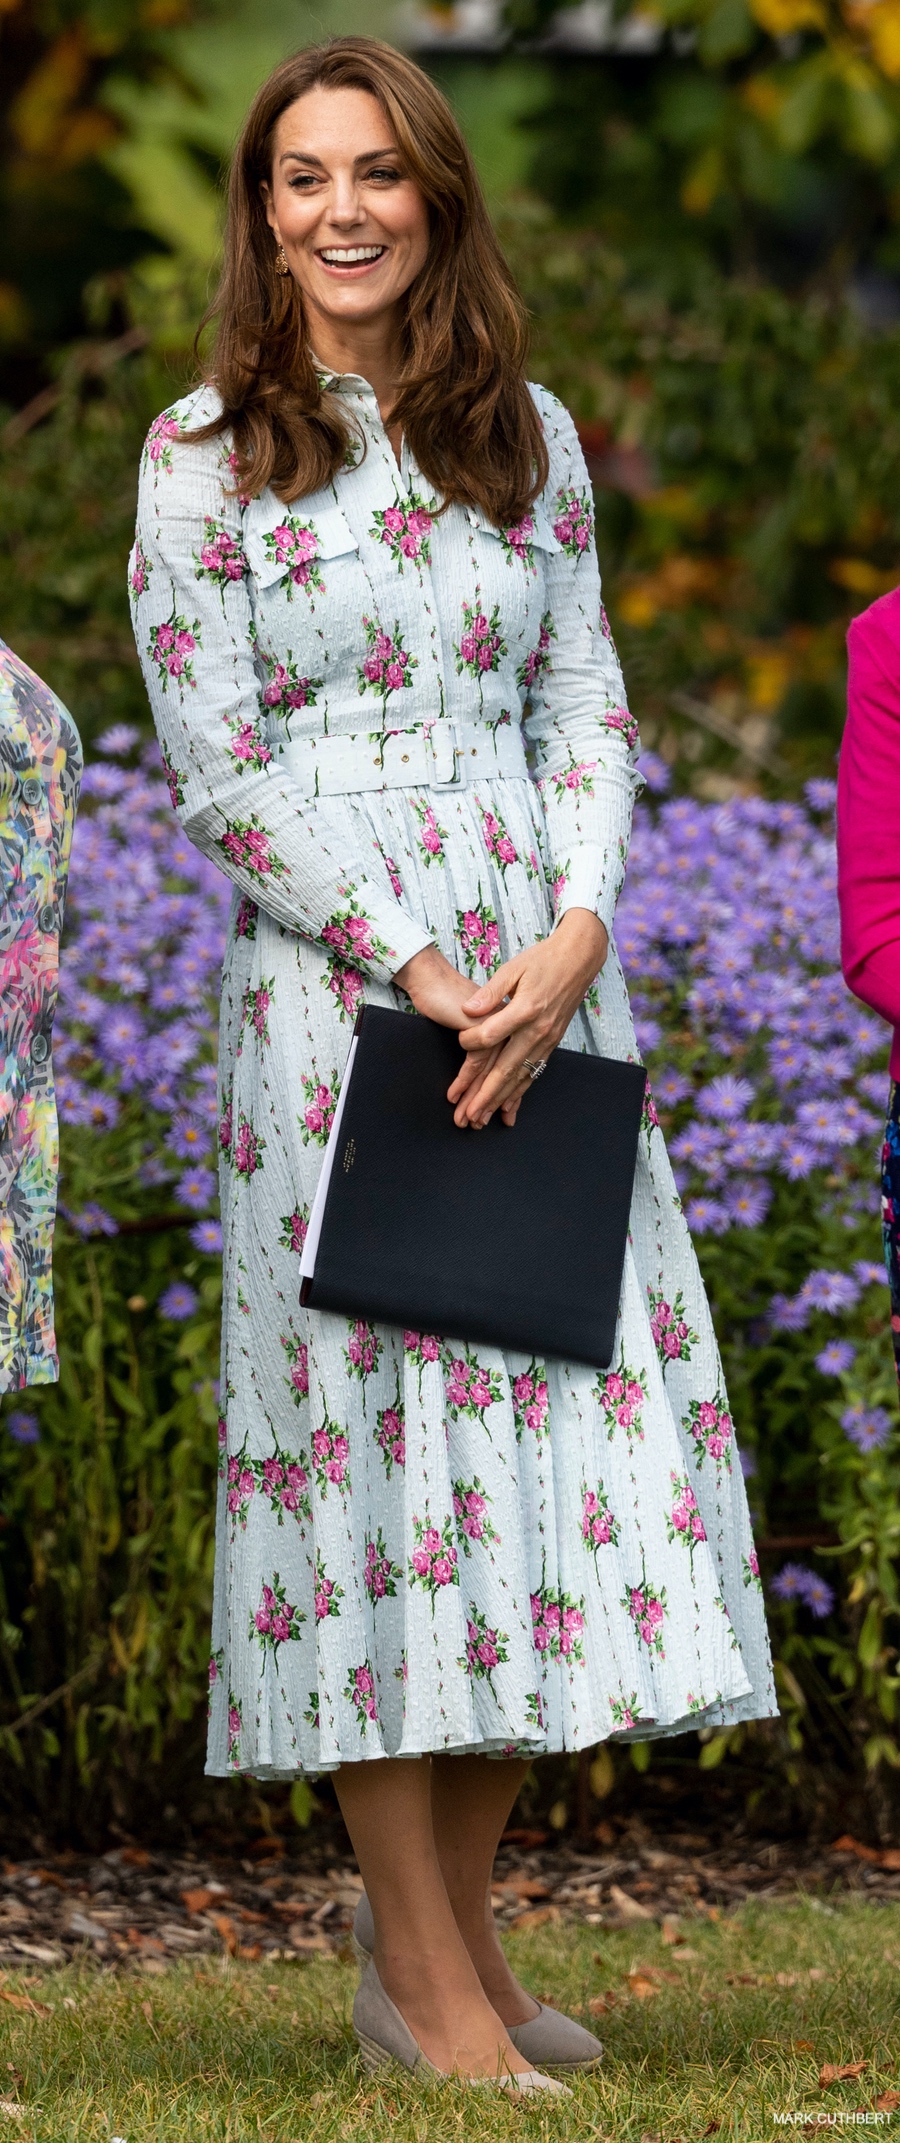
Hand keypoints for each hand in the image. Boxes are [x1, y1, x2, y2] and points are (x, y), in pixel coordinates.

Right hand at [393, 943, 504, 1110]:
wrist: (434, 978)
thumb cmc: (452, 1000)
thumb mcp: (473, 1026)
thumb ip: (485, 1044)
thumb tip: (488, 1070)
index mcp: (512, 1031)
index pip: (514, 1069)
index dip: (507, 1097)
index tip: (500, 1117)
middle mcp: (509, 1031)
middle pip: (501, 1076)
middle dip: (488, 1105)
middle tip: (476, 1125)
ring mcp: (498, 1029)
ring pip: (489, 1073)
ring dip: (474, 1099)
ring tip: (464, 1118)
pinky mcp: (482, 1026)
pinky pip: (474, 1061)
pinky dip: (463, 1081)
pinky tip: (454, 1095)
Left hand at [447, 909, 608, 1128]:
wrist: (579, 959)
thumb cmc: (543, 960)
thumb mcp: (513, 968)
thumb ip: (491, 992)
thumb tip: (468, 1010)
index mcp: (526, 1009)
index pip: (491, 1034)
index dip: (471, 1040)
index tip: (459, 1041)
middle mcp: (538, 1030)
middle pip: (507, 1069)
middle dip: (486, 1094)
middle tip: (469, 1114)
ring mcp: (548, 1039)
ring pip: (521, 1077)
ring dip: (501, 1100)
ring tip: (484, 1118)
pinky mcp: (553, 1043)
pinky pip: (535, 1072)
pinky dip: (521, 1092)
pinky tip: (509, 1105)